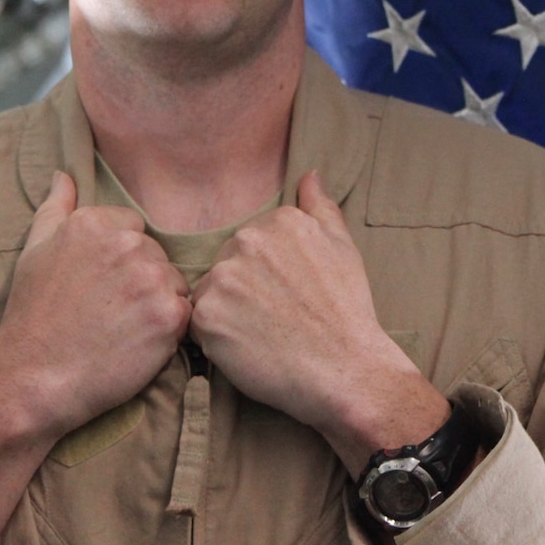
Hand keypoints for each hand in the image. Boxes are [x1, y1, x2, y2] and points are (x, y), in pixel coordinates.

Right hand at [0, 172, 189, 544]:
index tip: (100, 287)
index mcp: (97, 222)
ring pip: (175, 284)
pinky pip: (185, 314)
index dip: (121, 261)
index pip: (135, 229)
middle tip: (110, 313)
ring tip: (123, 330)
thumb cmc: (33, 315)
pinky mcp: (169, 315)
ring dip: (158, 304)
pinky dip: (168, 331)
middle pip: (158, 256)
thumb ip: (56, 206)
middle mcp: (127, 243)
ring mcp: (151, 278)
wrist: (32, 377)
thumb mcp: (35, 249)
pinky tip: (137, 344)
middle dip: (142, 281)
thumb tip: (63, 174)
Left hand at [189, 172, 448, 470]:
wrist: (346, 369)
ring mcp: (224, 278)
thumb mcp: (342, 247)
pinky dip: (216, 339)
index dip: (265, 276)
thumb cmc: (347, 311)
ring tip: (262, 336)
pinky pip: (197, 324)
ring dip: (226, 314)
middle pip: (226, 265)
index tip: (286, 297)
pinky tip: (247, 349)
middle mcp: (247, 241)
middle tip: (274, 319)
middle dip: (242, 291)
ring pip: (209, 293)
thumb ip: (319, 207)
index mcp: (278, 221)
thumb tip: (309, 174)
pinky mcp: (207, 316)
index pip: (251, 244)